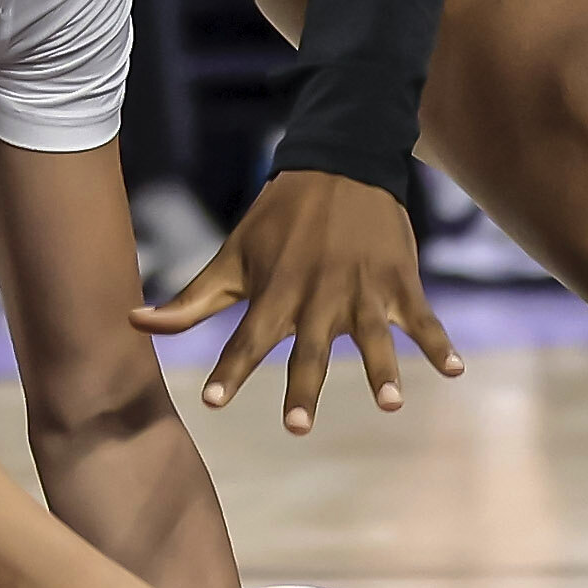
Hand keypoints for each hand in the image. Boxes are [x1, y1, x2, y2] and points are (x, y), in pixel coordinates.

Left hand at [133, 167, 460, 435]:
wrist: (341, 163)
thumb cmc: (278, 221)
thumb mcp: (232, 256)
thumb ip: (190, 301)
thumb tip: (132, 322)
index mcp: (276, 292)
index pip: (247, 339)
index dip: (230, 369)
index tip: (213, 400)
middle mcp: (318, 296)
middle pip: (309, 349)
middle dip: (303, 385)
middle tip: (297, 425)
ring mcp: (363, 289)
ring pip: (373, 336)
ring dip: (382, 369)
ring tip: (390, 402)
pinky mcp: (399, 281)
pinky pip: (423, 318)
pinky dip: (440, 344)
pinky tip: (455, 372)